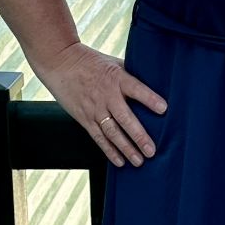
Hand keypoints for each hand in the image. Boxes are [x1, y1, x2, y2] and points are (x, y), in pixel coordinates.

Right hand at [38, 41, 166, 167]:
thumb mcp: (114, 64)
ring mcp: (95, 109)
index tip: (163, 109)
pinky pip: (98, 137)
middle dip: (139, 136)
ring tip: (139, 161)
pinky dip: (109, 151)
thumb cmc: (92, 62)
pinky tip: (120, 161)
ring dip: (126, 148)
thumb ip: (131, 76)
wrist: (61, 63)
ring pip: (112, 132)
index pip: (136, 89)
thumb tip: (154, 84)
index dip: (149, 98)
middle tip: (151, 151)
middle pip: (125, 118)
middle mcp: (107, 95)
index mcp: (117, 78)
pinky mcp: (85, 118)